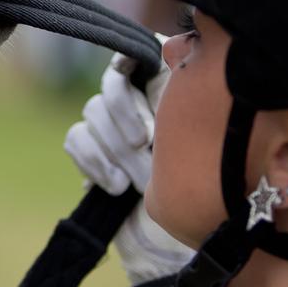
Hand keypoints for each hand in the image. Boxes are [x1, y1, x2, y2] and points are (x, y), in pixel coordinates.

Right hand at [64, 45, 228, 286]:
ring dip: (115, 148)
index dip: (134, 84)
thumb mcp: (210, 137)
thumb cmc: (211, 184)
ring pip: (94, 111)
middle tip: (146, 149)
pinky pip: (76, 137)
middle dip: (127, 121)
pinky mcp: (90, 147)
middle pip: (112, 87)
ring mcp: (110, 122)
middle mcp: (136, 96)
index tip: (148, 124)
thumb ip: (192, 93)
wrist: (189, 238)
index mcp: (166, 85)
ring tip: (138, 181)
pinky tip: (116, 185)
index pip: (135, 59)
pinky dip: (93, 161)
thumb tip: (174, 48)